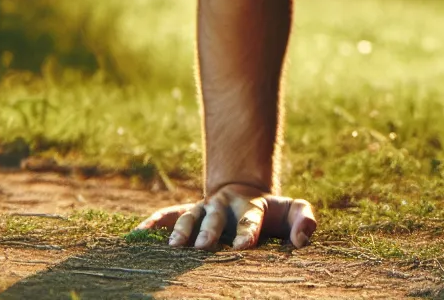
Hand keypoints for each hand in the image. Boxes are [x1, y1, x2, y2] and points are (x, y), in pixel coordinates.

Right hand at [137, 183, 317, 250]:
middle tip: (202, 247)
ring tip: (172, 247)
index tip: (243, 246)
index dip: (247, 231)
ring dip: (181, 230)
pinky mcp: (187, 212)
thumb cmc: (273, 213)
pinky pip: (167, 215)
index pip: (250, 217)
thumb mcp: (293, 210)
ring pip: (189, 216)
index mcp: (251, 205)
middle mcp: (223, 205)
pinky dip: (153, 222)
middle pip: (215, 216)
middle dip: (208, 231)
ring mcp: (203, 208)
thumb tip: (302, 239)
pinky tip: (139, 233)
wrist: (244, 195)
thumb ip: (303, 220)